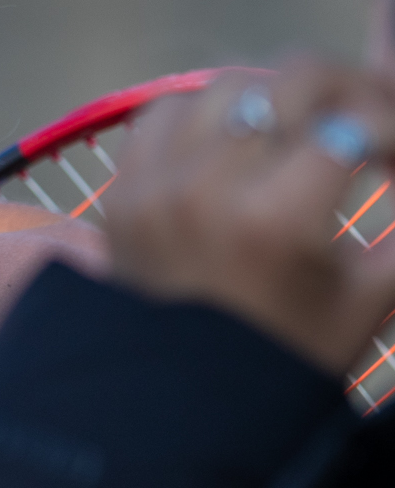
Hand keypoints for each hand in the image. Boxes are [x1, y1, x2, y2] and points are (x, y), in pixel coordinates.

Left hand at [104, 59, 394, 373]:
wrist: (179, 405)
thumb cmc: (286, 357)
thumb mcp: (368, 300)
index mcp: (275, 220)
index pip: (354, 125)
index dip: (393, 127)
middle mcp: (207, 189)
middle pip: (289, 81)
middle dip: (346, 90)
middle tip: (368, 118)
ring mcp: (154, 185)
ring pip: (228, 87)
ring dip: (278, 97)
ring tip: (307, 129)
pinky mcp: (121, 191)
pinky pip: (164, 113)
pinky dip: (208, 114)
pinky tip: (239, 140)